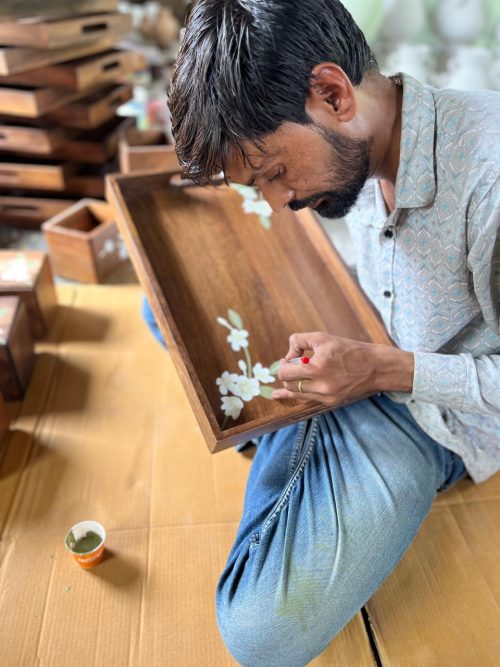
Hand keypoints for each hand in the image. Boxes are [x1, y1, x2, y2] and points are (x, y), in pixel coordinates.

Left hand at [272, 332, 413, 404]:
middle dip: (285, 374)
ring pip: (296, 394)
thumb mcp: (322, 338)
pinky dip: (298, 392)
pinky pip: (307, 398)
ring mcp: (326, 396)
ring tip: (294, 374)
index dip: (282, 365)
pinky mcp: (331, 402)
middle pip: (289, 384)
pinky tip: (281, 394)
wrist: (374, 367)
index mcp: (317, 367)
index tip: (287, 359)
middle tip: (290, 366)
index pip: (285, 373)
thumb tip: (287, 356)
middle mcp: (321, 385)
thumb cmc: (347, 350)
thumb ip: (299, 341)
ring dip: (291, 384)